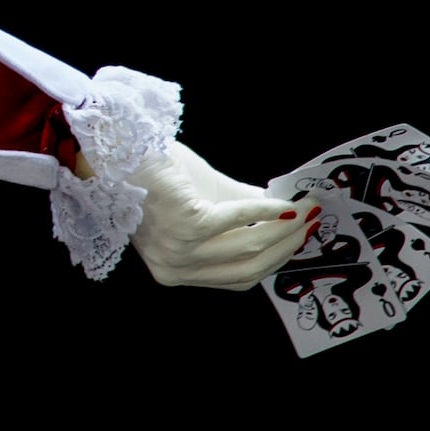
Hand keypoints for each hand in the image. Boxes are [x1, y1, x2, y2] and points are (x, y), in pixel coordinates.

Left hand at [128, 139, 315, 288]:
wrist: (118, 152)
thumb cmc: (155, 173)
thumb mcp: (203, 203)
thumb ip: (241, 215)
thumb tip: (285, 214)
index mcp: (176, 271)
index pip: (237, 278)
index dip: (274, 261)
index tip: (299, 242)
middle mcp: (175, 269)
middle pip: (249, 267)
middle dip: (287, 245)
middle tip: (311, 223)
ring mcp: (180, 251)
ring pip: (248, 246)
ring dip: (283, 228)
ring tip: (304, 210)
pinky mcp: (186, 227)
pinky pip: (238, 221)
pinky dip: (264, 211)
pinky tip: (282, 202)